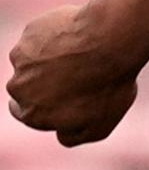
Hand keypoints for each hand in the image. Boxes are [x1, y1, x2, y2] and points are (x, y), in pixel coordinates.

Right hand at [6, 3, 146, 147]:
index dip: (47, 106)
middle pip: (26, 88)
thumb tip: (60, 134)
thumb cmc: (107, 86)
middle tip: (78, 76)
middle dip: (46, 83)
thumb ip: (73, 136)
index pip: (27, 114)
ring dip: (52, 60)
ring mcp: (21, 58)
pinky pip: (42, 37)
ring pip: (34, 61)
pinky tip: (80, 38)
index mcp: (31, 114)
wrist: (110, 43)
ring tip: (84, 56)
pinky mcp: (29, 33)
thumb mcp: (99, 126)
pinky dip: (57, 38)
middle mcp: (18, 88)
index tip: (65, 97)